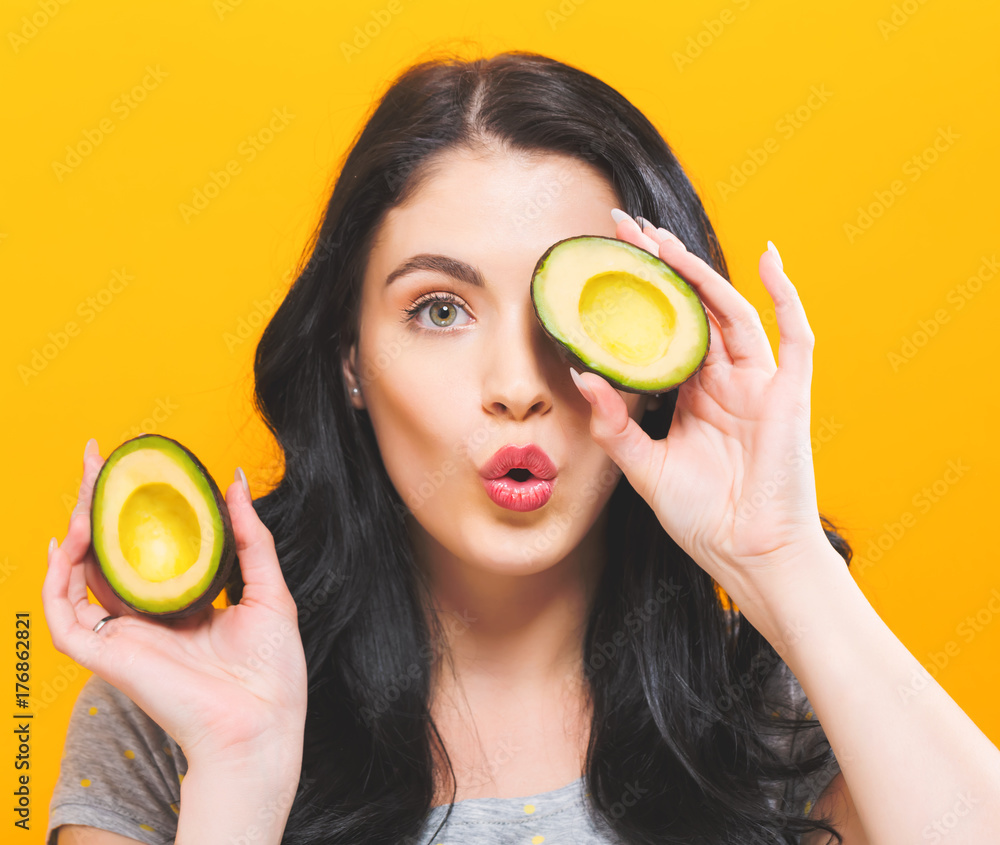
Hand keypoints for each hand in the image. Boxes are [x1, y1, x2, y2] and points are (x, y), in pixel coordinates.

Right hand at [42, 440, 306, 769]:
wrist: (263, 725)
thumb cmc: (271, 673)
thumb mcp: (269, 590)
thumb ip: (249, 537)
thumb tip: (233, 482)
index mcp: (182, 606)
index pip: (147, 549)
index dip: (135, 509)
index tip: (135, 467)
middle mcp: (148, 619)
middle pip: (109, 554)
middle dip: (98, 504)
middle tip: (98, 458)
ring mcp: (124, 637)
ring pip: (79, 577)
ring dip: (76, 531)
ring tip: (88, 490)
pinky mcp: (107, 656)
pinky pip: (63, 617)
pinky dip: (55, 580)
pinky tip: (65, 543)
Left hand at [571, 213, 837, 603]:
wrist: (749, 557)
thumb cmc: (703, 518)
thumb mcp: (644, 468)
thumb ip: (615, 425)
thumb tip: (581, 375)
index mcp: (693, 394)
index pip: (664, 329)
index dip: (639, 294)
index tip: (605, 258)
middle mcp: (724, 381)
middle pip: (692, 309)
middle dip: (660, 267)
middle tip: (624, 229)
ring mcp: (758, 383)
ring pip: (728, 311)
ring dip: (697, 272)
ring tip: (660, 239)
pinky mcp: (788, 394)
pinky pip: (794, 335)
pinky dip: (785, 295)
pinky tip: (766, 257)